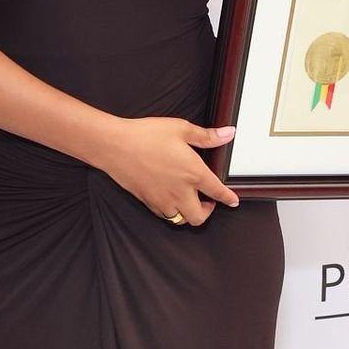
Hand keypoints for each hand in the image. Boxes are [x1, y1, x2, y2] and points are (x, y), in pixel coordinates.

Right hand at [95, 117, 239, 223]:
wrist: (115, 146)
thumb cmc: (146, 136)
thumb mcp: (180, 129)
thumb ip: (207, 136)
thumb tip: (228, 134)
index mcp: (193, 173)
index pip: (218, 192)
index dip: (228, 198)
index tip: (233, 201)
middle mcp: (180, 191)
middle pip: (199, 217)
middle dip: (207, 212)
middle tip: (207, 201)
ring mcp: (163, 200)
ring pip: (181, 219)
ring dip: (188, 213)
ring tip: (188, 201)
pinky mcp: (148, 202)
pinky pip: (164, 215)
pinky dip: (171, 211)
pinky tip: (169, 199)